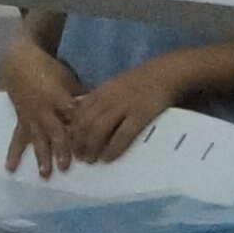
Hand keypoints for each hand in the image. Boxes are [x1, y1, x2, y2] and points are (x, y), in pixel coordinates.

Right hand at [0, 40, 87, 174]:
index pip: (72, 115)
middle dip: (60, 148)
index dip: (80, 128)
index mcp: (57, 97)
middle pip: (54, 131)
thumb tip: (98, 109)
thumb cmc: (49, 69)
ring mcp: (31, 117)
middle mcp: (43, 110)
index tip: (89, 142)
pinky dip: (13, 154)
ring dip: (41, 157)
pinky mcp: (22, 121)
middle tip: (65, 166)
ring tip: (45, 174)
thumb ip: (81, 95)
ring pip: (37, 139)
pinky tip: (10, 168)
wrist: (19, 63)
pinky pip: (17, 139)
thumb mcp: (68, 78)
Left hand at [52, 66, 180, 168]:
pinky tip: (108, 158)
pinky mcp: (140, 115)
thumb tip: (81, 114)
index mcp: (101, 91)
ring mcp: (124, 106)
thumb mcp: (113, 86)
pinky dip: (113, 148)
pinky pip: (122, 134)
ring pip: (99, 129)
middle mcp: (109, 99)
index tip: (69, 143)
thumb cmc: (139, 82)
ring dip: (92, 147)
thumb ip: (99, 99)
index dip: (72, 129)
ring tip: (90, 159)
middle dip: (79, 142)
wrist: (164, 73)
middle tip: (78, 156)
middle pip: (86, 122)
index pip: (79, 112)